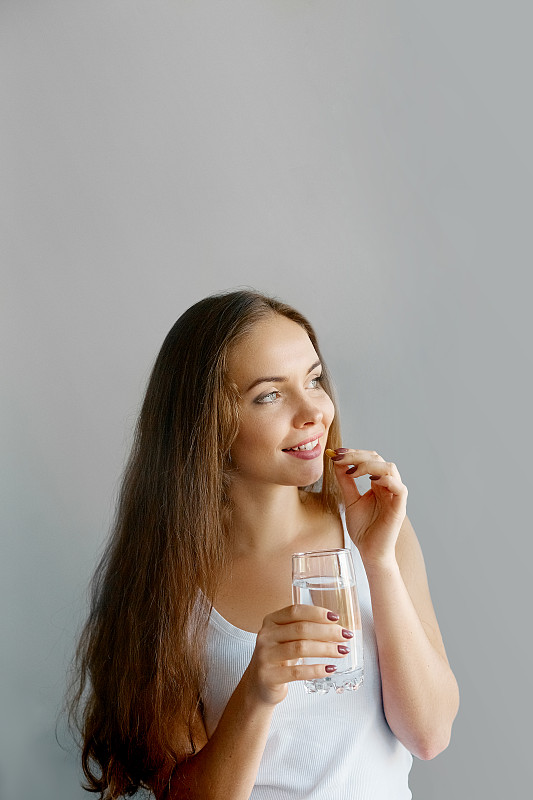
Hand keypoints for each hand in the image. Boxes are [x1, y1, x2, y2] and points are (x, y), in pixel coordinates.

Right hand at [243, 605, 351, 705]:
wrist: (258, 685)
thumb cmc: (278, 658)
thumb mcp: (284, 638)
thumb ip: (303, 629)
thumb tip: (336, 626)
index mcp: (271, 621)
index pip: (295, 611)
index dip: (317, 613)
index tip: (336, 617)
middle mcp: (266, 636)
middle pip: (301, 629)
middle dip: (327, 631)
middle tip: (345, 636)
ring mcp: (265, 656)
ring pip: (301, 648)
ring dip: (326, 649)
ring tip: (342, 651)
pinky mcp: (269, 676)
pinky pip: (297, 672)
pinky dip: (316, 669)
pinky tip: (330, 668)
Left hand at [326, 448, 407, 565]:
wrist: (369, 552)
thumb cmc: (363, 529)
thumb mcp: (349, 500)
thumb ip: (345, 482)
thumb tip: (336, 462)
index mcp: (378, 484)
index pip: (370, 459)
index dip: (353, 453)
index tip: (334, 453)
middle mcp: (388, 486)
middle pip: (378, 459)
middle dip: (357, 455)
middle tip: (339, 458)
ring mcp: (395, 495)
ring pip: (390, 468)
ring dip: (369, 464)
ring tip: (352, 471)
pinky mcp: (399, 507)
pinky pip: (399, 487)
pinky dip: (385, 479)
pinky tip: (369, 481)